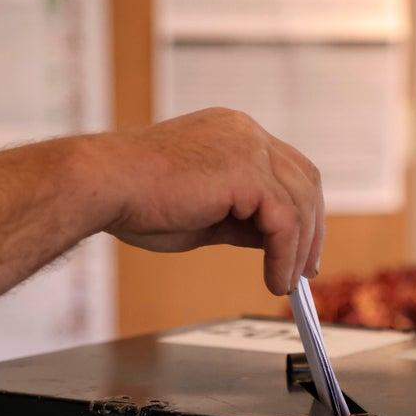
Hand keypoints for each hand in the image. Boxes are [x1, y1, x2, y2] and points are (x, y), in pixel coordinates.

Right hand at [91, 108, 325, 295]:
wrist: (103, 185)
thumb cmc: (136, 201)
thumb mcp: (204, 213)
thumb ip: (240, 220)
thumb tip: (272, 243)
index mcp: (234, 133)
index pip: (287, 169)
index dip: (301, 210)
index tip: (301, 248)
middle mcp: (245, 132)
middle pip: (305, 179)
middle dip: (312, 229)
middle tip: (306, 272)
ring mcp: (248, 147)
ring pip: (299, 203)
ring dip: (298, 250)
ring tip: (286, 284)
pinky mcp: (246, 172)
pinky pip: (284, 221)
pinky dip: (284, 255)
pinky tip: (273, 280)